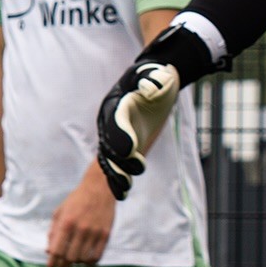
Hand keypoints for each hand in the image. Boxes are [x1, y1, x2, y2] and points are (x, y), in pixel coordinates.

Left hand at [47, 165, 114, 266]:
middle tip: (63, 265)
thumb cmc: (76, 200)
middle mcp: (81, 229)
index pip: (57, 250)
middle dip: (64, 265)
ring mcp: (94, 232)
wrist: (99, 188)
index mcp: (66, 222)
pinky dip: (90, 262)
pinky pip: (97, 255)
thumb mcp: (60, 212)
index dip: (53, 262)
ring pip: (83, 258)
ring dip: (77, 263)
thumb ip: (53, 232)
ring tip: (74, 260)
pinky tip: (86, 260)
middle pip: (70, 257)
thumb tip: (48, 251)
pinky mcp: (106, 233)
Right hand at [97, 60, 179, 200]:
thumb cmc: (156, 75)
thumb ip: (151, 78)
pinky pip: (117, 165)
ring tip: (124, 188)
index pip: (115, 122)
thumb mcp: (155, 72)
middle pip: (110, 144)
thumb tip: (150, 86)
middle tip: (134, 169)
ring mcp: (113, 136)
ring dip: (117, 174)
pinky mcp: (122, 147)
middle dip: (119, 160)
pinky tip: (122, 194)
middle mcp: (109, 122)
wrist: (155, 81)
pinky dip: (118, 180)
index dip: (121, 136)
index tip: (131, 148)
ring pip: (110, 158)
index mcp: (114, 104)